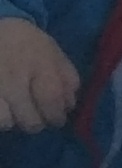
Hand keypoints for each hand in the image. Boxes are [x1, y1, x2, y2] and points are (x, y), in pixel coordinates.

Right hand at [0, 18, 75, 134]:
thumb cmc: (28, 43)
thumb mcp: (54, 53)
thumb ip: (68, 78)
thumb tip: (70, 106)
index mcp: (39, 66)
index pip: (51, 101)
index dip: (56, 116)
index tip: (57, 119)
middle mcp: (14, 78)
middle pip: (29, 119)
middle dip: (36, 123)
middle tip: (36, 118)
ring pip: (5, 122)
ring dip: (13, 121)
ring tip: (15, 112)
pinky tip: (3, 107)